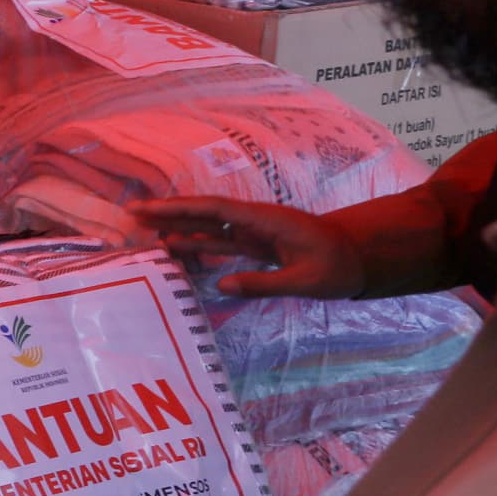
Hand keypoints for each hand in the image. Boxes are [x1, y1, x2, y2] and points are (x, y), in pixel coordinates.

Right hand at [128, 197, 364, 297]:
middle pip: (206, 213)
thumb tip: (221, 286)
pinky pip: (223, 242)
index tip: (148, 209)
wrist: (363, 259)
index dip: (179, 209)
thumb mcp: (307, 281)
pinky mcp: (259, 245)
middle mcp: (256, 221)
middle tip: (133, 214)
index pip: (214, 210)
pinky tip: (178, 247)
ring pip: (211, 227)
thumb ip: (264, 283)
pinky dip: (199, 243)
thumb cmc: (340, 267)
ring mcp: (256, 232)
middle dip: (170, 212)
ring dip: (180, 227)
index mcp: (266, 220)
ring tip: (147, 231)